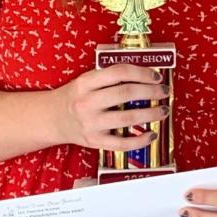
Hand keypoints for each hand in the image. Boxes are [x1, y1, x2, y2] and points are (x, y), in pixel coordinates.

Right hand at [50, 63, 168, 150]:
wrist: (51, 118)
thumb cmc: (75, 97)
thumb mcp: (86, 80)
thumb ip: (110, 77)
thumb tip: (146, 76)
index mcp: (86, 83)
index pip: (119, 72)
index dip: (142, 72)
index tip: (156, 76)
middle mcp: (87, 102)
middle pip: (126, 93)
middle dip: (151, 92)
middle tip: (164, 91)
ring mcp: (90, 124)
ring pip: (127, 118)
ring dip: (151, 114)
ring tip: (164, 110)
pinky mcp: (94, 141)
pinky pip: (121, 144)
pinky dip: (140, 140)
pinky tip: (152, 134)